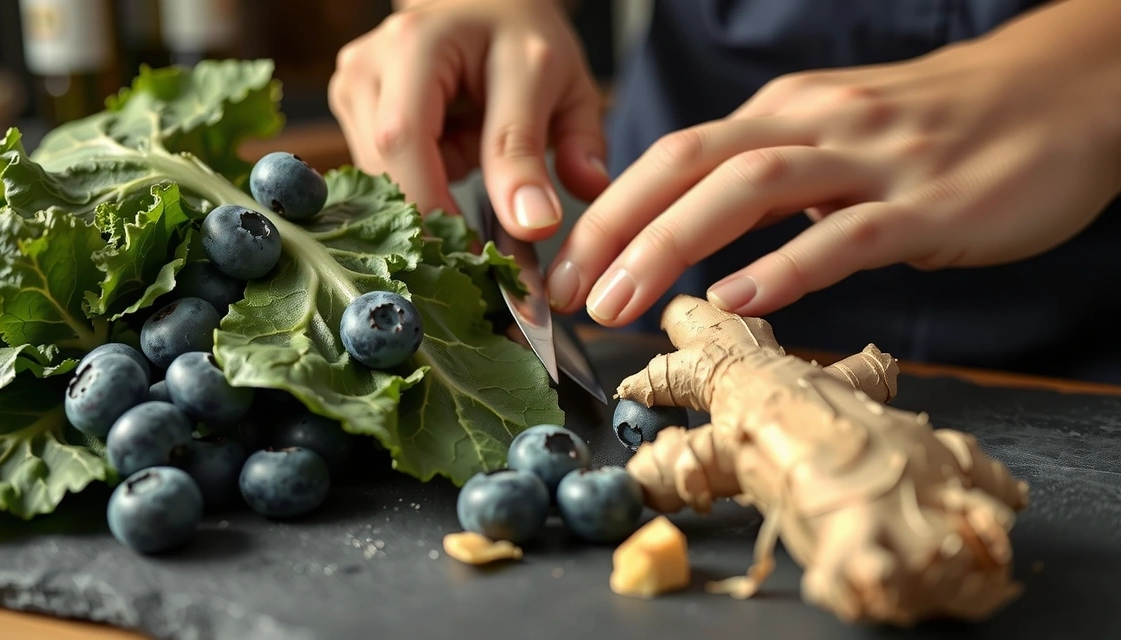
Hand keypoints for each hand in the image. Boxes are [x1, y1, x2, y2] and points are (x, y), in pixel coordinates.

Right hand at [328, 0, 608, 239]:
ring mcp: (351, 85)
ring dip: (430, 201)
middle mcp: (370, 62)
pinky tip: (456, 172)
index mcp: (419, 42)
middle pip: (383, 168)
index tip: (480, 261)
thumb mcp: (561, 85)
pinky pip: (382, 174)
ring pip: (379, 180)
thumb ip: (563, 147)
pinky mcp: (349, 108)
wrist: (483, 5)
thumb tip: (539, 224)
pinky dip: (423, 188)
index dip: (434, 209)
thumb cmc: (524, 41)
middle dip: (435, 220)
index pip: (407, 141)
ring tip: (479, 192)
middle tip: (485, 263)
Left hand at [546, 7, 1120, 326]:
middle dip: (617, 229)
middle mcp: (815, 124)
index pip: (673, 158)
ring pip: (751, 188)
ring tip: (622, 304)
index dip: (608, 213)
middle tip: (567, 294)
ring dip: (673, 245)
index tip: (565, 270)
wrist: (1062, 93)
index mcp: (783, 114)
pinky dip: (785, 267)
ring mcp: (873, 160)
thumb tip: (699, 238)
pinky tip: (738, 302)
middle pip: (690, 164)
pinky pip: (845, 234)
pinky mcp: (930, 204)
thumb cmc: (937, 128)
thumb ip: (772, 184)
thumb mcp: (837, 140)